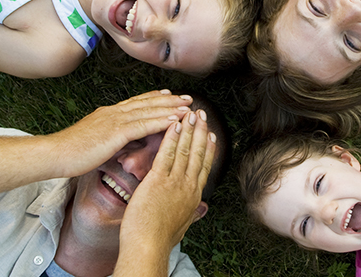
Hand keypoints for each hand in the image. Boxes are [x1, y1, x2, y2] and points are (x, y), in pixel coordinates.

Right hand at [47, 90, 192, 177]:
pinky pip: (143, 125)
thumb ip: (113, 138)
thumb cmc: (71, 153)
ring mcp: (114, 120)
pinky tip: (174, 120)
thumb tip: (127, 142)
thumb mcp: (96, 142)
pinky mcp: (115, 132)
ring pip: (149, 111)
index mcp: (109, 114)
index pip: (136, 103)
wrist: (54, 154)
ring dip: (170, 108)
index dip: (155, 98)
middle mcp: (114, 113)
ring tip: (188, 106)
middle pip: (147, 103)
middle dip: (169, 100)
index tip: (170, 95)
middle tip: (187, 97)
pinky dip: (160, 121)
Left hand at [116, 109, 215, 268]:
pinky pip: (167, 154)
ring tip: (191, 114)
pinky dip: (171, 138)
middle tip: (202, 115)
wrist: (149, 247)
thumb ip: (192, 213)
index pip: (204, 166)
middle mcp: (187, 186)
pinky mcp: (158, 180)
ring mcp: (174, 182)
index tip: (211, 135)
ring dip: (189, 129)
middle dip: (201, 132)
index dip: (209, 149)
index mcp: (193, 196)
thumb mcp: (183, 226)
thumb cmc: (159, 240)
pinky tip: (173, 125)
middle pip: (198, 154)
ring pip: (185, 150)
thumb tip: (202, 209)